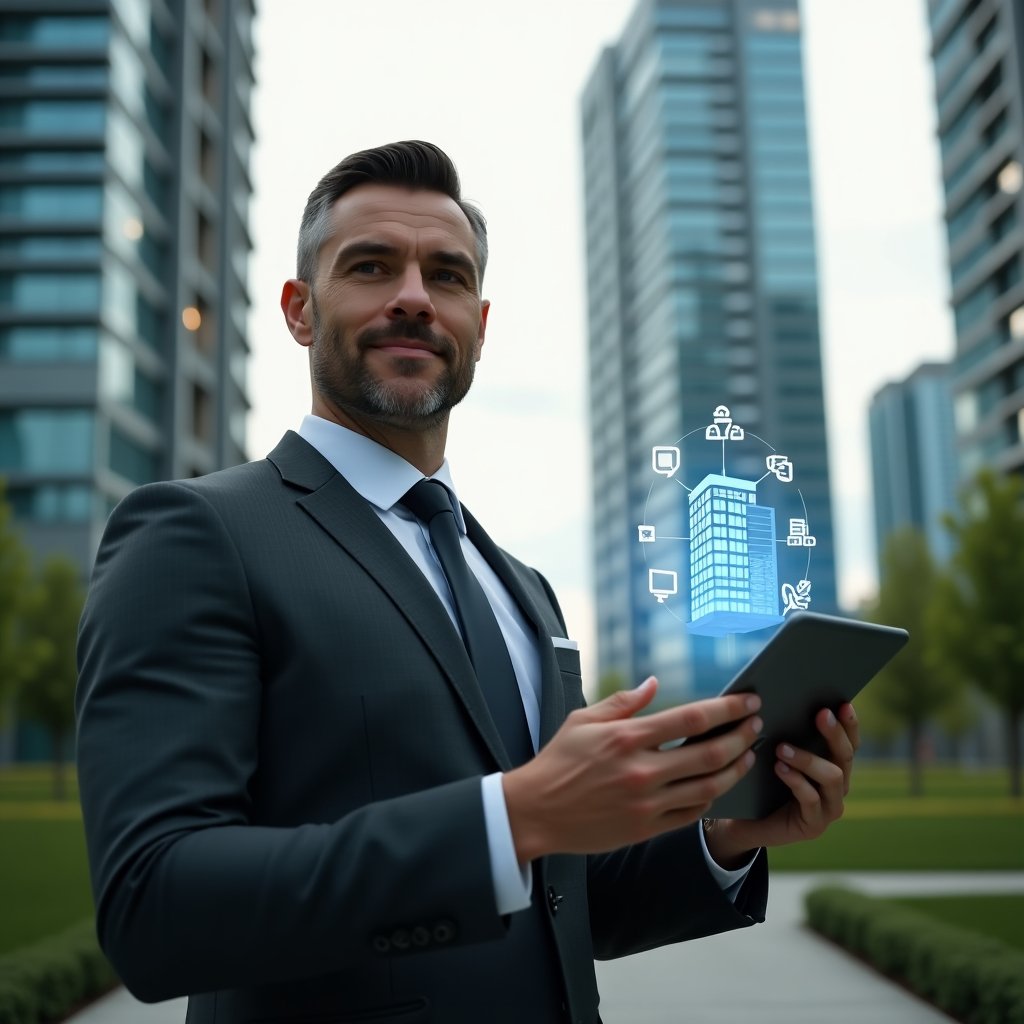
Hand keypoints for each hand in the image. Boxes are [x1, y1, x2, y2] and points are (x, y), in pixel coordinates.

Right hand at [502, 677, 762, 863]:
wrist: (535, 811)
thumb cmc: (557, 761)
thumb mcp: (583, 720)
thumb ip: (623, 702)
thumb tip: (655, 684)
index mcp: (628, 738)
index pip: (692, 719)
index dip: (727, 708)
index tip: (748, 700)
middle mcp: (642, 770)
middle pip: (709, 753)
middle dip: (741, 736)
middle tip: (758, 724)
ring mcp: (646, 803)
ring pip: (708, 787)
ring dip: (735, 769)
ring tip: (748, 754)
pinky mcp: (645, 828)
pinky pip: (690, 814)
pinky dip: (710, 798)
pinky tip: (718, 785)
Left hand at [705, 702, 859, 863]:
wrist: (746, 822)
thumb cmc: (762, 781)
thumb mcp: (776, 754)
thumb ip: (788, 734)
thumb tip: (783, 700)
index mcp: (832, 766)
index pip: (849, 742)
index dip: (849, 724)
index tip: (842, 703)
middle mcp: (837, 786)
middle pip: (845, 756)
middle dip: (834, 733)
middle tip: (820, 715)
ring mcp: (829, 807)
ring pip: (832, 777)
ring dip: (808, 759)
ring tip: (782, 748)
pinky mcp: (814, 825)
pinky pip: (811, 800)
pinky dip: (796, 781)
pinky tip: (779, 768)